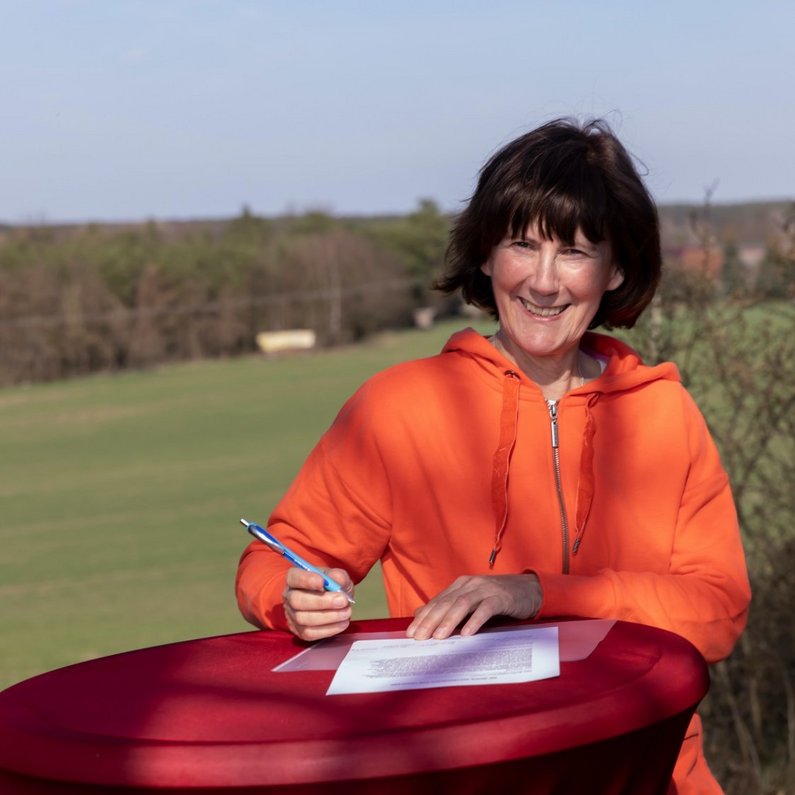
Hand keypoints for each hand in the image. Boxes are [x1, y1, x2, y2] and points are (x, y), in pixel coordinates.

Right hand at [283, 566, 354, 641]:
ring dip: (328, 617)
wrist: (332, 602)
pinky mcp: (299, 631)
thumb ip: (338, 576)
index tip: (322, 581)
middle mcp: (289, 596)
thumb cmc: (331, 586)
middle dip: (321, 602)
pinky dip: (328, 629)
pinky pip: (310, 633)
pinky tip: (342, 623)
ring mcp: (292, 615)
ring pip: (303, 619)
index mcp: (294, 578)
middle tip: (342, 601)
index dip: (306, 580)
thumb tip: (338, 580)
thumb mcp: (337, 576)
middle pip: (297, 600)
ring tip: (346, 612)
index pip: (294, 577)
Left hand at [405, 574, 541, 640]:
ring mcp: (485, 589)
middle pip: (446, 602)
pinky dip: (475, 621)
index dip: (423, 617)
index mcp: (460, 585)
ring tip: (439, 637)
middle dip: (431, 620)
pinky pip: (486, 609)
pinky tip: (467, 634)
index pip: (438, 601)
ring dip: (449, 621)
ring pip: (463, 604)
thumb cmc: (496, 599)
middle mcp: (470, 584)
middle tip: (420, 638)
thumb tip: (421, 614)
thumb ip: (449, 607)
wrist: (528, 590)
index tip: (411, 634)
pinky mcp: (501, 597)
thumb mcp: (471, 601)